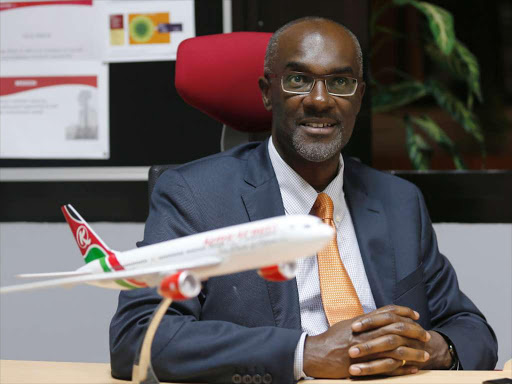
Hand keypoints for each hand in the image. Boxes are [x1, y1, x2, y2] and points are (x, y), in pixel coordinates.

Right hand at [303, 305, 429, 377]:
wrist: (316, 355)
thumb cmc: (329, 340)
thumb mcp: (346, 325)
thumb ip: (363, 322)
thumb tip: (377, 318)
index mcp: (362, 322)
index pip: (387, 312)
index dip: (403, 312)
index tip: (415, 315)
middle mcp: (365, 333)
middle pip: (396, 328)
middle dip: (414, 331)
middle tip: (426, 335)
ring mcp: (366, 349)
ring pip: (396, 348)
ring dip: (413, 352)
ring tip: (425, 355)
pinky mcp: (364, 365)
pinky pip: (389, 367)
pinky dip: (403, 368)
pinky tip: (413, 369)